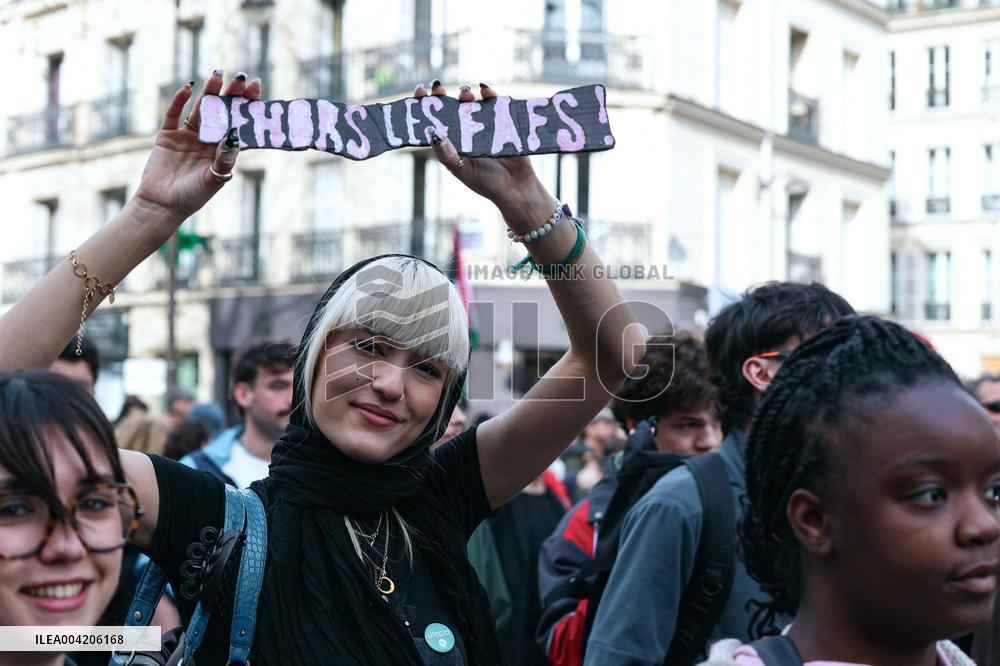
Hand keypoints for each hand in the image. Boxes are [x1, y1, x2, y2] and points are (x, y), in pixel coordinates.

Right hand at [131, 71, 261, 222]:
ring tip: (218, 75)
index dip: (248, 108)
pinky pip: (174, 114)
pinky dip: (180, 100)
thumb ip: (224, 159)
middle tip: (242, 77)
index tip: (258, 90)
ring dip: (210, 92)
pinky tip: (189, 87)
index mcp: (223, 151)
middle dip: (232, 95)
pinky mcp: (168, 135)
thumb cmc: (192, 197)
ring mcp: (187, 136)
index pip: (239, 125)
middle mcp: (207, 141)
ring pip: (201, 109)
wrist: (162, 205)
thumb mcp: (214, 179)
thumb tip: (236, 136)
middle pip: (222, 112)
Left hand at [416, 82, 553, 223]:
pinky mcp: (503, 123)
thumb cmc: (487, 183)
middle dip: (443, 95)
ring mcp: (485, 127)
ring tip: (465, 93)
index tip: (420, 92)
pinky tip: (485, 90)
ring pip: (472, 103)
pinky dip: (490, 94)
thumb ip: (446, 153)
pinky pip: (495, 104)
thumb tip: (430, 132)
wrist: (517, 189)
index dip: (426, 106)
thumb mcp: (462, 169)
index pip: (434, 121)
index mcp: (452, 144)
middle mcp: (466, 134)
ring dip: (466, 94)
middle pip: (451, 108)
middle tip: (438, 87)